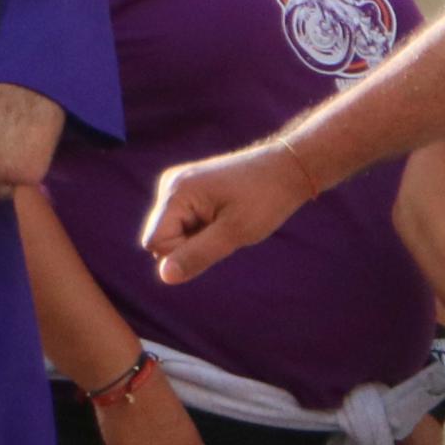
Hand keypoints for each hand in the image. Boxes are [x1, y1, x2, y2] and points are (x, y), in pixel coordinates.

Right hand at [144, 143, 318, 285]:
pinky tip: (225, 216)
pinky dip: (203, 228)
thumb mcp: (233, 233)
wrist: (288, 168)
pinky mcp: (190, 190)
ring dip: (199, 238)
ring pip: (174, 233)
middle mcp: (170, 185)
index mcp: (176, 191)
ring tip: (228, 220)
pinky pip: (184, 223)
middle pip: (162, 238)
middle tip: (226, 228)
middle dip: (191, 245)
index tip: (218, 237)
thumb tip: (164, 277)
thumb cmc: (265, 199)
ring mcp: (179, 186)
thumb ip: (197, 255)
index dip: (184, 253)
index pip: (156, 243)